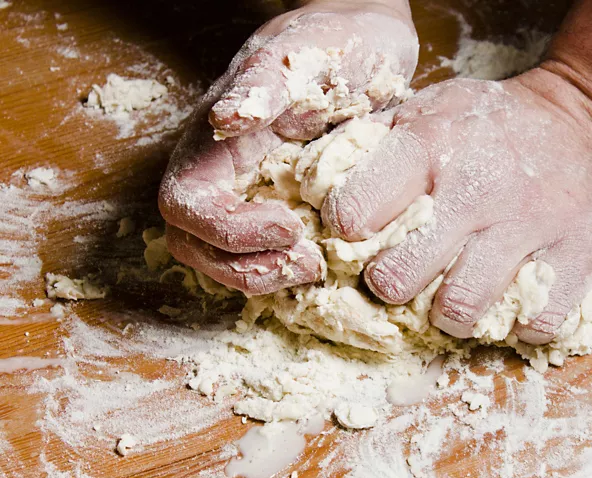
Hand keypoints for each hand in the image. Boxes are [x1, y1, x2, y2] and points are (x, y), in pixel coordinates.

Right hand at [158, 0, 417, 294]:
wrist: (361, 44)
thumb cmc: (328, 46)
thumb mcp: (301, 57)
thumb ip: (262, 86)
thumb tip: (224, 119)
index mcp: (213, 143)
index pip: (187, 205)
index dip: (228, 231)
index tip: (290, 228)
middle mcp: (222, 177)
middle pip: (196, 245)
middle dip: (244, 268)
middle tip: (308, 265)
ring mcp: (248, 197)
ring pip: (225, 260)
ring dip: (265, 277)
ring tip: (318, 268)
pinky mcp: (280, 210)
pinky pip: (266, 255)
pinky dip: (288, 271)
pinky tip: (330, 267)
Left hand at [322, 69, 591, 343]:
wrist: (587, 117)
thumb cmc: (491, 123)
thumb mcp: (427, 110)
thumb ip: (371, 146)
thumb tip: (314, 188)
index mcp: (428, 146)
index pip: (352, 214)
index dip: (346, 232)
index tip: (360, 233)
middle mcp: (475, 189)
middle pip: (396, 280)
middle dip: (391, 285)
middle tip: (405, 274)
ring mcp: (530, 226)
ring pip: (460, 311)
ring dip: (448, 314)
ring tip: (453, 293)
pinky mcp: (578, 254)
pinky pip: (535, 322)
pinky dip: (517, 324)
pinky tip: (509, 299)